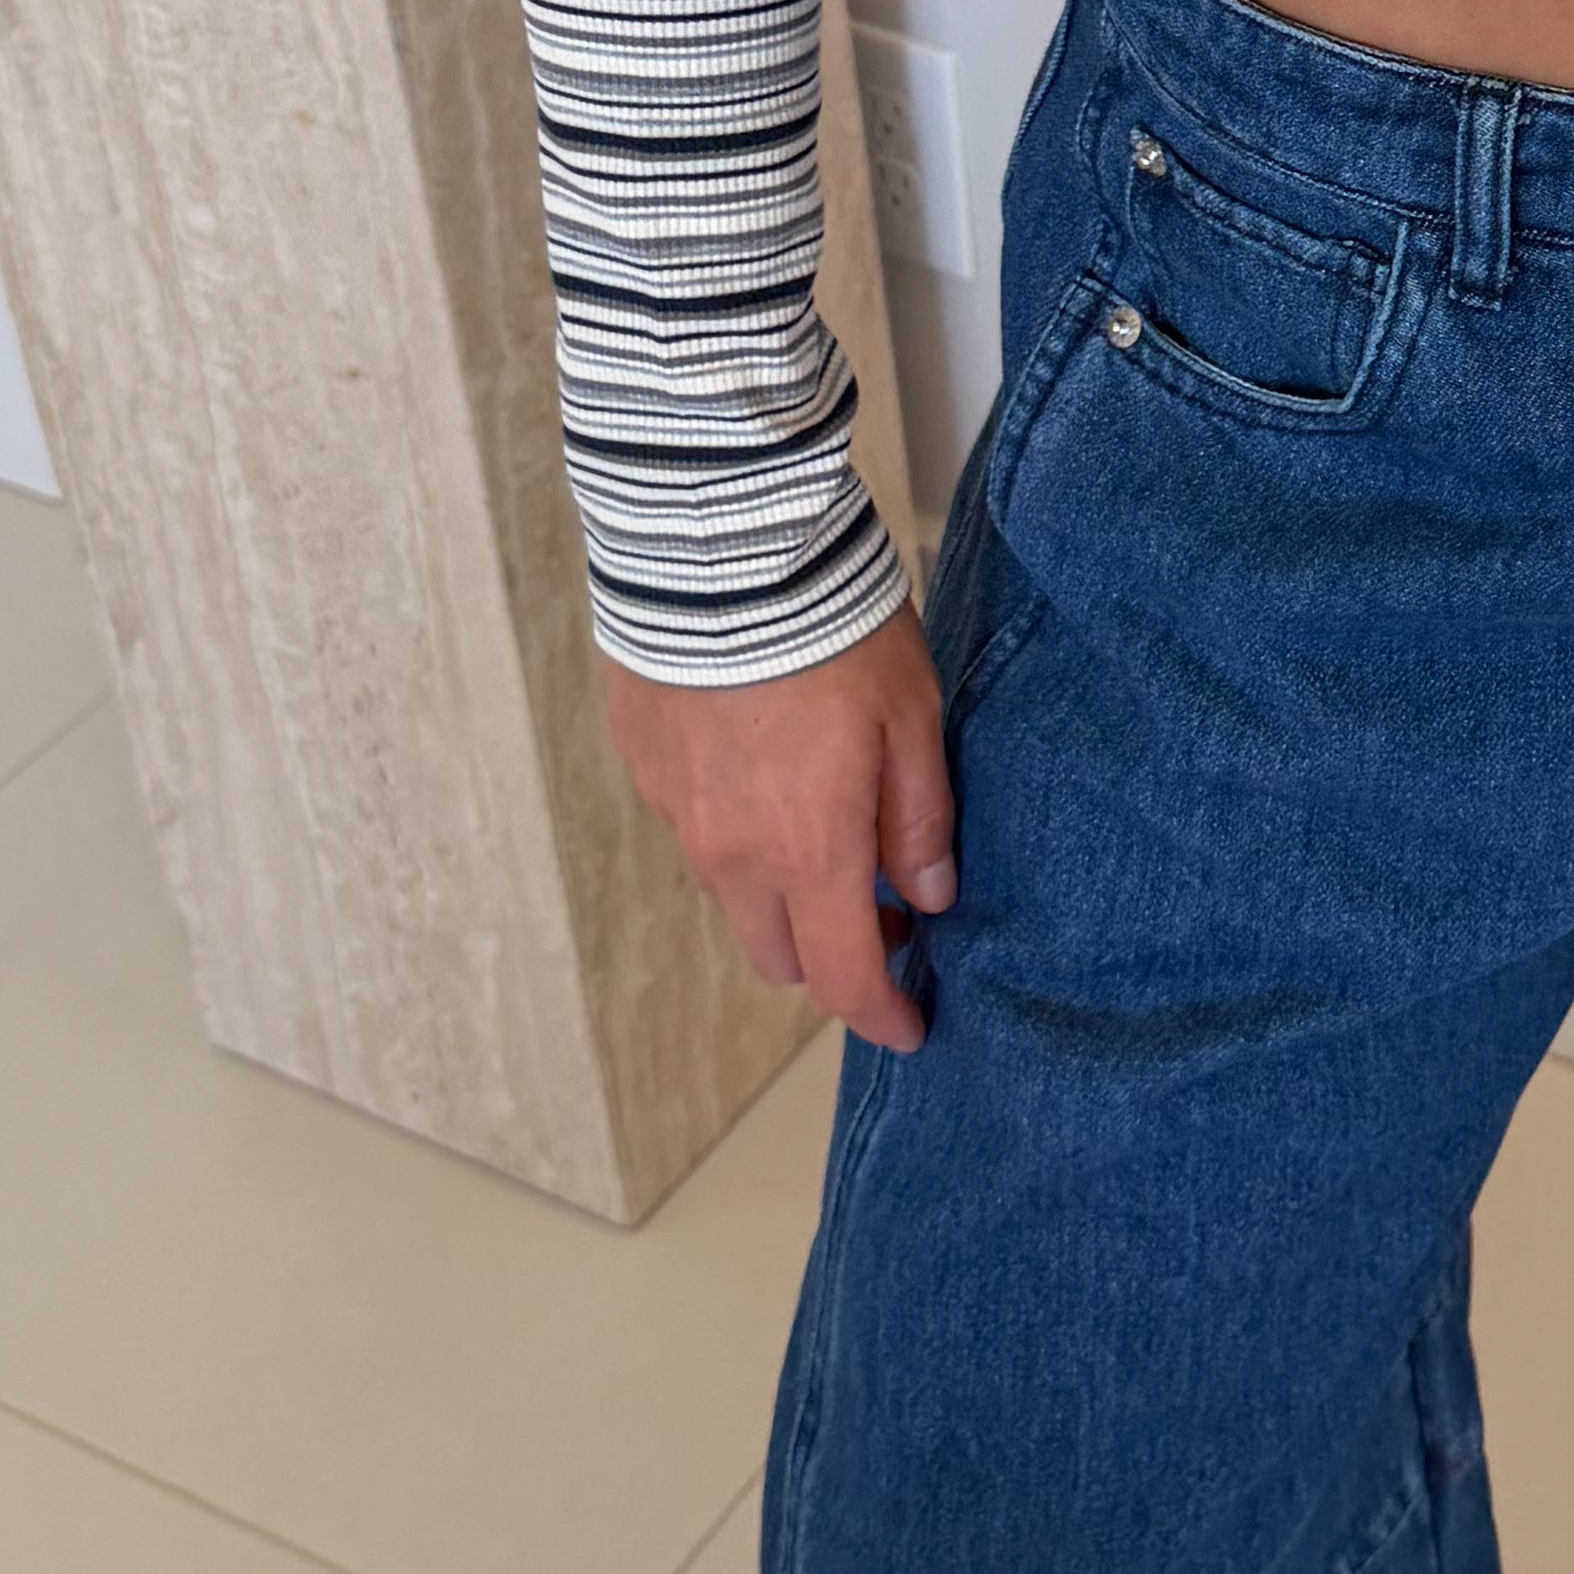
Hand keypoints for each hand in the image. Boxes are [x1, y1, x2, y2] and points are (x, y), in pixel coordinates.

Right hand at [599, 603, 954, 1055]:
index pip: (842, 978)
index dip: (881, 1018)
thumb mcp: (912, 717)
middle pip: (778, 955)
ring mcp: (677, 812)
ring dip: (779, 896)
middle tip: (882, 914)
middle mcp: (730, 852)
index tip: (910, 1029)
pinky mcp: (644, 765)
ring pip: (731, 898)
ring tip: (825, 834)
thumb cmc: (830, 627)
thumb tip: (929, 893)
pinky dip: (734, 832)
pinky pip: (693, 830)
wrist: (716, 545)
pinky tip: (766, 772)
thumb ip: (920, 818)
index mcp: (807, 851)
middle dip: (831, 959)